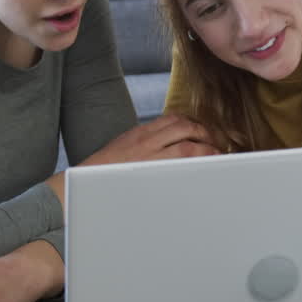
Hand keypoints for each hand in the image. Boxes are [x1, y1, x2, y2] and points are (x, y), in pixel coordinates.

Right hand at [81, 114, 219, 165]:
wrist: (86, 183)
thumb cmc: (104, 169)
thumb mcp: (124, 145)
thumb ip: (146, 141)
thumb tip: (168, 143)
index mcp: (140, 132)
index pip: (173, 118)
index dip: (193, 122)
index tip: (202, 130)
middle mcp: (146, 142)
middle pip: (184, 128)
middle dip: (204, 134)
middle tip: (215, 143)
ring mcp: (149, 158)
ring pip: (186, 146)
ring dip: (206, 150)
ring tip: (215, 156)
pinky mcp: (151, 175)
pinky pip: (179, 166)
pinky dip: (194, 166)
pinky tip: (203, 171)